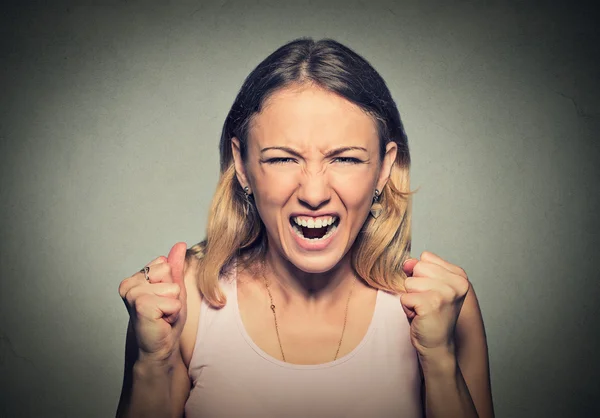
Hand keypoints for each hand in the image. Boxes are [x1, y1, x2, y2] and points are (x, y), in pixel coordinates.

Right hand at [118, 242, 187, 363]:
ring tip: (162, 315)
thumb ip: (175, 266)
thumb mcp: (175, 288)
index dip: (171, 283)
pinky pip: (172, 301)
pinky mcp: (141, 305)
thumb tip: (179, 244)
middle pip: (167, 271)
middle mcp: (129, 283)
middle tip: (164, 309)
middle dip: (173, 292)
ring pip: (171, 286)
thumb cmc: (166, 319)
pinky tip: (162, 320)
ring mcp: (133, 294)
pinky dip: (173, 312)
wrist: (161, 346)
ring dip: (173, 304)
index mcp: (135, 277)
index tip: (163, 300)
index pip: (164, 263)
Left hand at [400, 251, 469, 358]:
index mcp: (459, 276)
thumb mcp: (428, 286)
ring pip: (409, 282)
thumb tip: (408, 262)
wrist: (437, 345)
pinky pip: (405, 297)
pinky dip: (407, 308)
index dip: (422, 275)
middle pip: (417, 267)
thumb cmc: (431, 315)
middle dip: (415, 286)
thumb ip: (419, 269)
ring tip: (423, 310)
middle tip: (426, 303)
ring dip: (411, 297)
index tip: (432, 292)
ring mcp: (445, 293)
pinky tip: (420, 317)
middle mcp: (457, 283)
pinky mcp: (431, 304)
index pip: (426, 258)